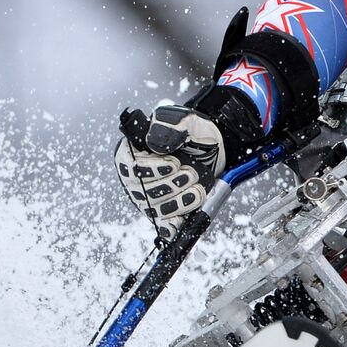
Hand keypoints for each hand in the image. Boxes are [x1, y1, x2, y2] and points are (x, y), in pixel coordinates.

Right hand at [115, 105, 227, 241]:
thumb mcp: (185, 121)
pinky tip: (181, 222)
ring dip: (180, 200)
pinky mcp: (165, 211)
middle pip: (143, 191)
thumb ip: (169, 126)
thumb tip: (153, 142)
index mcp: (133, 152)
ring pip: (156, 209)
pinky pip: (164, 224)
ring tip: (199, 187)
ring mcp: (148, 197)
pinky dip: (172, 226)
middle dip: (172, 184)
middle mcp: (135, 178)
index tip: (174, 163)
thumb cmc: (195, 132)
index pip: (130, 167)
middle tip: (192, 172)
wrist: (216, 148)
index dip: (152, 169)